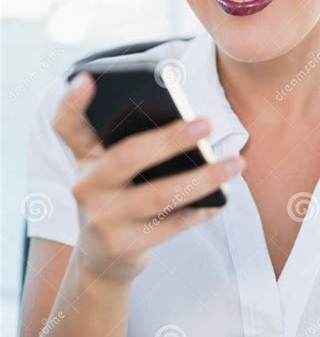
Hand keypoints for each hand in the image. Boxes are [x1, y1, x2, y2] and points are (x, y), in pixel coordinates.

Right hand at [52, 72, 244, 283]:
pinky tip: (223, 196)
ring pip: (159, 194)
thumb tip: (191, 125)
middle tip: (206, 123)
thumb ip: (134, 145)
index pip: (67, 125)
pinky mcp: (123, 246)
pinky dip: (201, 209)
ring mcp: (102, 218)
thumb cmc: (120, 196)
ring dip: (203, 178)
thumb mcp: (114, 171)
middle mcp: (86, 185)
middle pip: (127, 156)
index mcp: (85, 157)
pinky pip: (172, 224)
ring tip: (235, 163)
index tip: (86, 79)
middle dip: (170, 139)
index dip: (71, 102)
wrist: (103, 258)